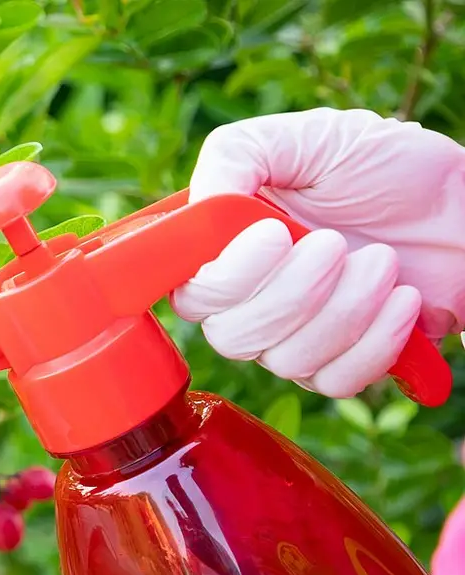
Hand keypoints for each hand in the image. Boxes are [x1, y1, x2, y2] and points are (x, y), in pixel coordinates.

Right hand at [172, 108, 464, 396]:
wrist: (464, 203)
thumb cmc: (386, 165)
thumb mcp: (306, 138)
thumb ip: (237, 157)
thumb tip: (200, 207)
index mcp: (227, 249)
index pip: (192, 294)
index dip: (226, 279)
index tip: (275, 235)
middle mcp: (250, 301)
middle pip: (233, 336)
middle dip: (293, 294)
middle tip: (338, 243)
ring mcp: (293, 337)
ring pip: (287, 360)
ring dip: (345, 310)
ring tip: (384, 262)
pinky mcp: (341, 362)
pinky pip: (335, 381)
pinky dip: (375, 342)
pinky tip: (403, 299)